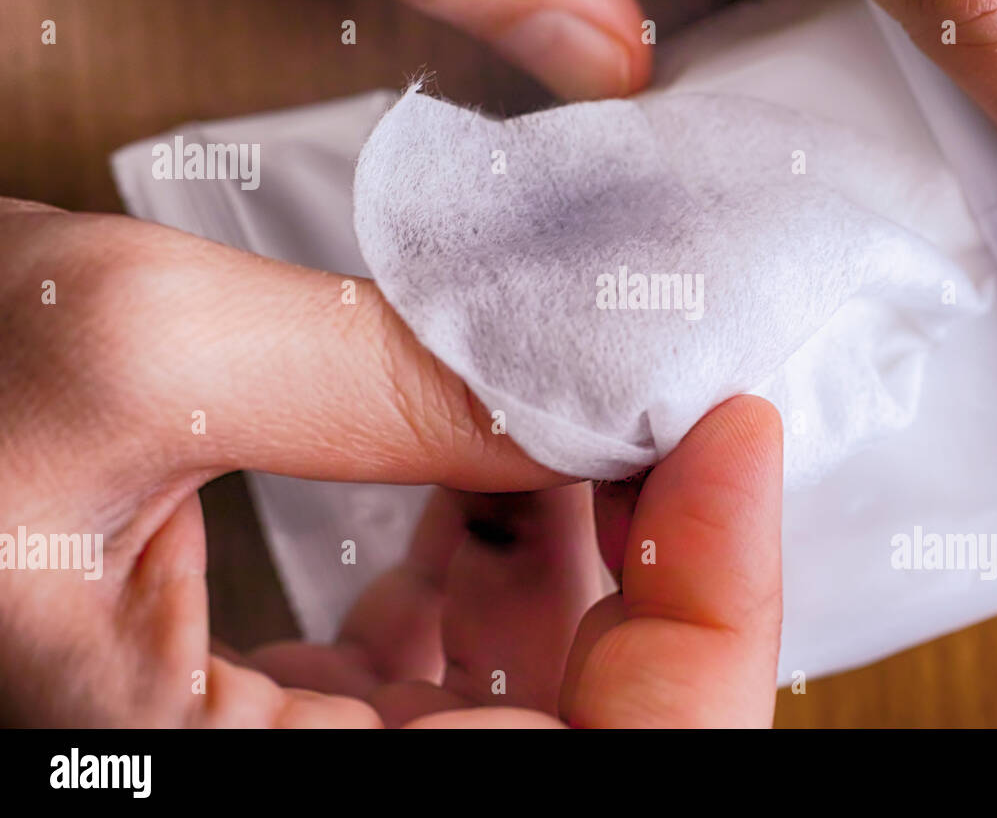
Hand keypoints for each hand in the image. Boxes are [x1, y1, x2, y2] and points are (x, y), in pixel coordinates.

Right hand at [0, 199, 782, 726]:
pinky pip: (448, 650)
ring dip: (585, 546)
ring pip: (521, 686)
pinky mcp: (274, 693)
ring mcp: (283, 746)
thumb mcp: (130, 355)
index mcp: (222, 776)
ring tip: (576, 409)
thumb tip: (582, 382)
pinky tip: (494, 445)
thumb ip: (383, 377)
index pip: (595, 769)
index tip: (731, 428)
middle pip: (578, 729)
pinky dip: (502, 542)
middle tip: (666, 412)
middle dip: (655, 570)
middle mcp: (269, 776)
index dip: (710, 612)